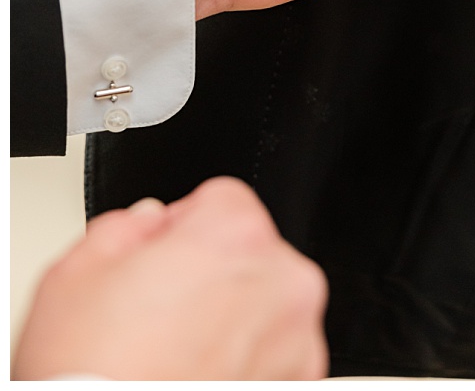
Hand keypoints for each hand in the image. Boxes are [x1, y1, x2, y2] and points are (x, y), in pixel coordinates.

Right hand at [12, 177, 326, 379]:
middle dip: (212, 274)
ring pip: (268, 303)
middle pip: (250, 253)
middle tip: (161, 316)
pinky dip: (251, 362)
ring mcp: (299, 334)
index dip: (180, 228)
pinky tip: (203, 375)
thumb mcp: (75, 275)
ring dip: (236, 318)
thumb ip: (124, 228)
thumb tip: (148, 221)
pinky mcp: (302, 378)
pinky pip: (279, 352)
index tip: (160, 258)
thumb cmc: (92, 375)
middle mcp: (283, 279)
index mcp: (235, 235)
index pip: (221, 200)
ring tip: (178, 354)